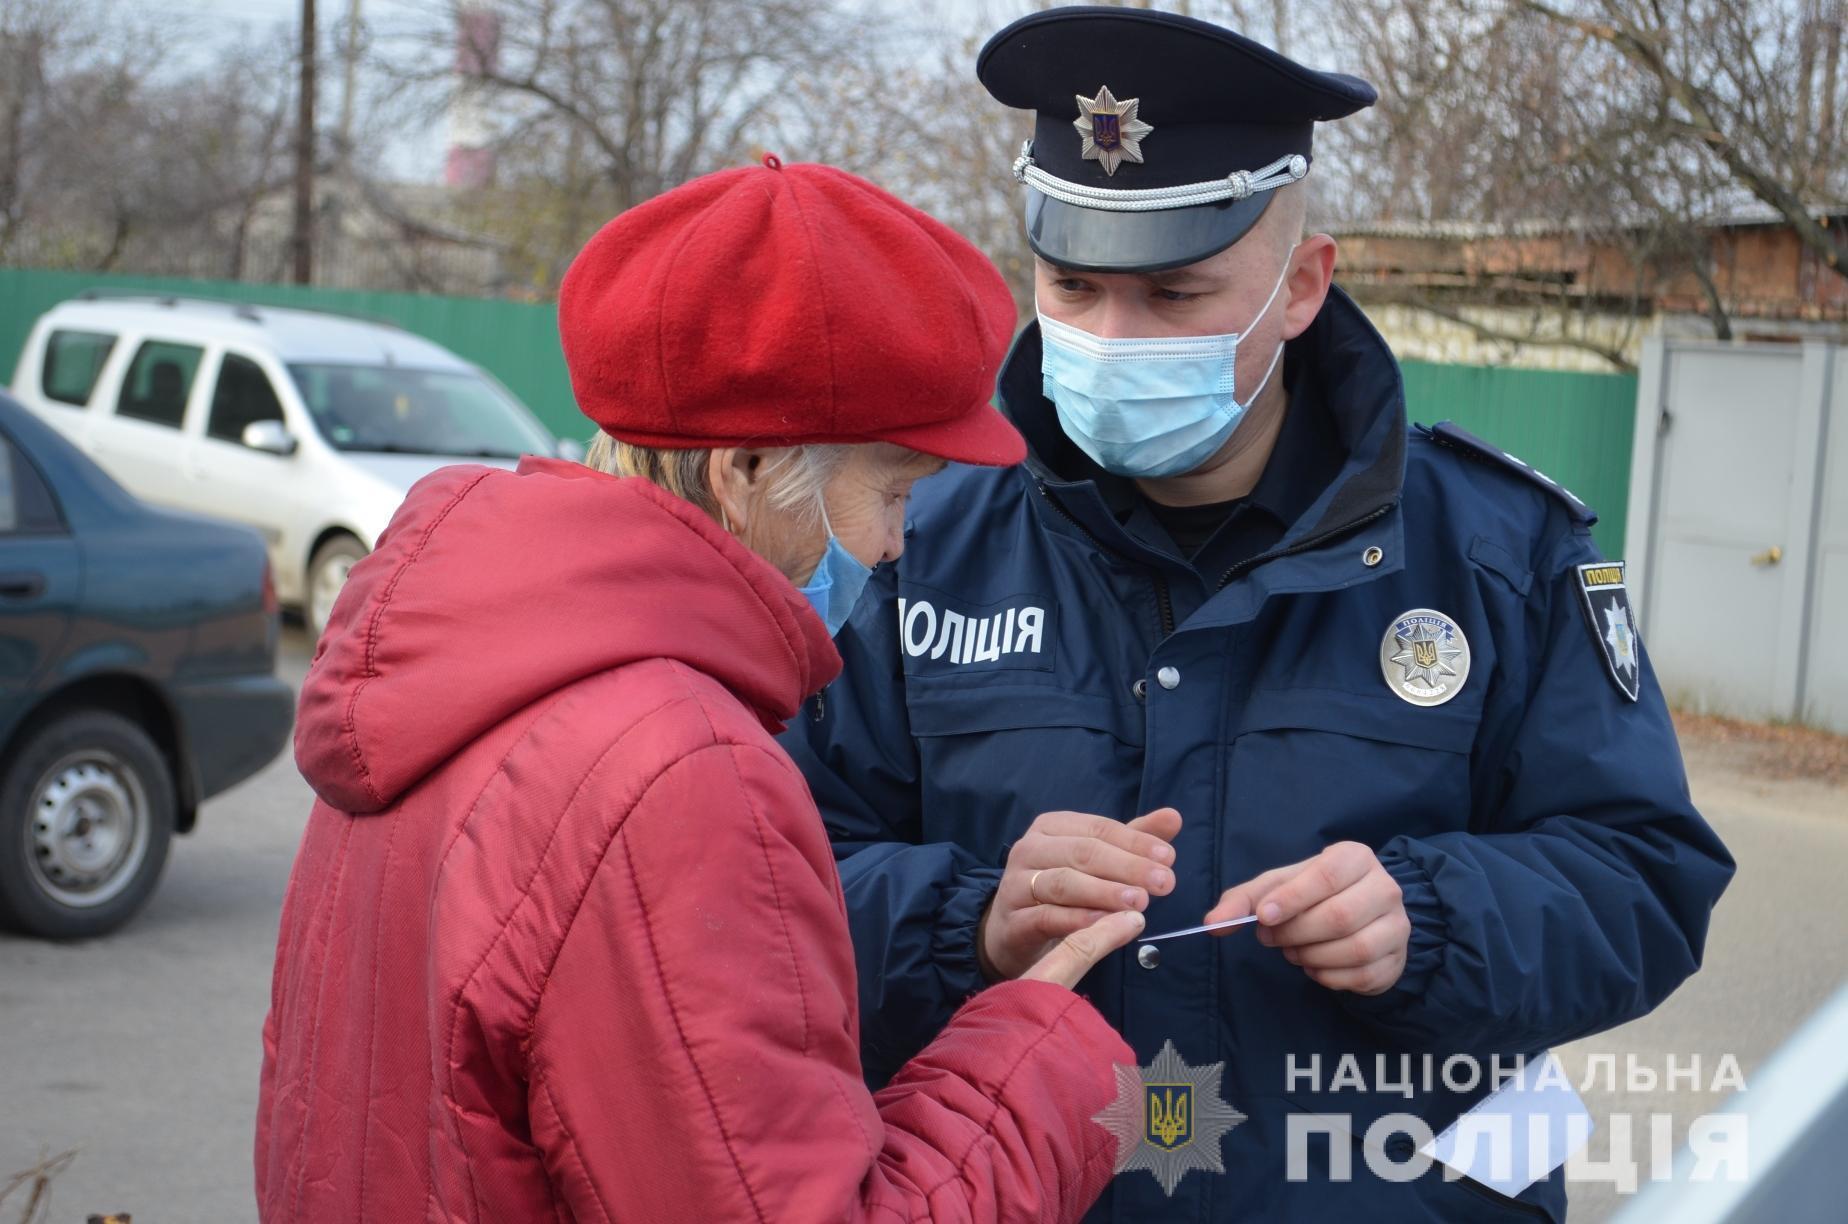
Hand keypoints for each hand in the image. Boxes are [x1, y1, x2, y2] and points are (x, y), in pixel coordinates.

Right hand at [978, 808, 1181, 982]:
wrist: (1013, 933)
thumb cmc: (1062, 891)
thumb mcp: (1097, 862)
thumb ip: (1132, 840)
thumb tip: (1173, 817)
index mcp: (1052, 827)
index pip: (1099, 829)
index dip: (1135, 842)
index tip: (1169, 858)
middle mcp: (1029, 849)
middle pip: (1083, 853)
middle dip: (1128, 867)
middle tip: (1164, 883)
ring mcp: (1016, 884)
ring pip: (1063, 884)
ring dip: (1105, 893)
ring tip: (1140, 903)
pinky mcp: (1012, 921)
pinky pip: (1046, 917)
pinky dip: (1077, 920)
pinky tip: (1104, 925)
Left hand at [1205, 842, 1409, 995]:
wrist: (1361, 916)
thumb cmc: (1314, 894)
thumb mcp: (1277, 887)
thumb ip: (1243, 901)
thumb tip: (1212, 924)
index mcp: (1355, 857)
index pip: (1325, 876)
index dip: (1292, 899)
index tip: (1263, 917)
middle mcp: (1385, 888)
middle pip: (1338, 916)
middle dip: (1295, 933)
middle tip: (1270, 938)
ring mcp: (1397, 925)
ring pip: (1353, 948)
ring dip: (1310, 956)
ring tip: (1292, 951)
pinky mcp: (1398, 959)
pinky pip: (1362, 976)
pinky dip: (1328, 976)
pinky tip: (1315, 966)